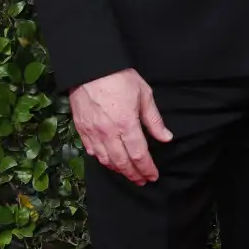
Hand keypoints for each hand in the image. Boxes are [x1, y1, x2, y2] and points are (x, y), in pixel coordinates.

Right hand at [69, 68, 172, 185]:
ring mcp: (93, 133)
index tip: (153, 176)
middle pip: (122, 162)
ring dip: (118, 170)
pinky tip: (108, 160)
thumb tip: (166, 138)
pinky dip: (102, 160)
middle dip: (133, 174)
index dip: (147, 168)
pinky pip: (92, 152)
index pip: (139, 155)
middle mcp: (108, 133)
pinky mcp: (82, 129)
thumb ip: (154, 120)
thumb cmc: (120, 78)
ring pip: (106, 160)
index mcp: (127, 125)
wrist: (91, 68)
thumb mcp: (144, 94)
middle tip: (142, 180)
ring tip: (128, 172)